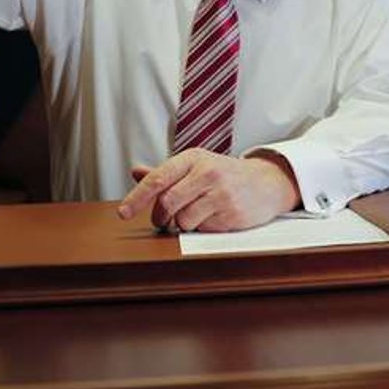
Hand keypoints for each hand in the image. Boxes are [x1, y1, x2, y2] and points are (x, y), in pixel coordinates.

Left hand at [117, 149, 300, 231]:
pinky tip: (214, 216)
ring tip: (198, 213)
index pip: (158, 179)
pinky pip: (203, 230)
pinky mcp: (232, 213)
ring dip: (184, 223)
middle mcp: (207, 173)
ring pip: (184, 220)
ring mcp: (221, 193)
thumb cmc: (223, 174)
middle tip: (163, 220)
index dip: (137, 198)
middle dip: (160, 217)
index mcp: (192, 158)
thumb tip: (135, 172)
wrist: (265, 182)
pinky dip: (202, 228)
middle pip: (167, 203)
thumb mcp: (195, 166)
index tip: (123, 213)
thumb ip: (165, 172)